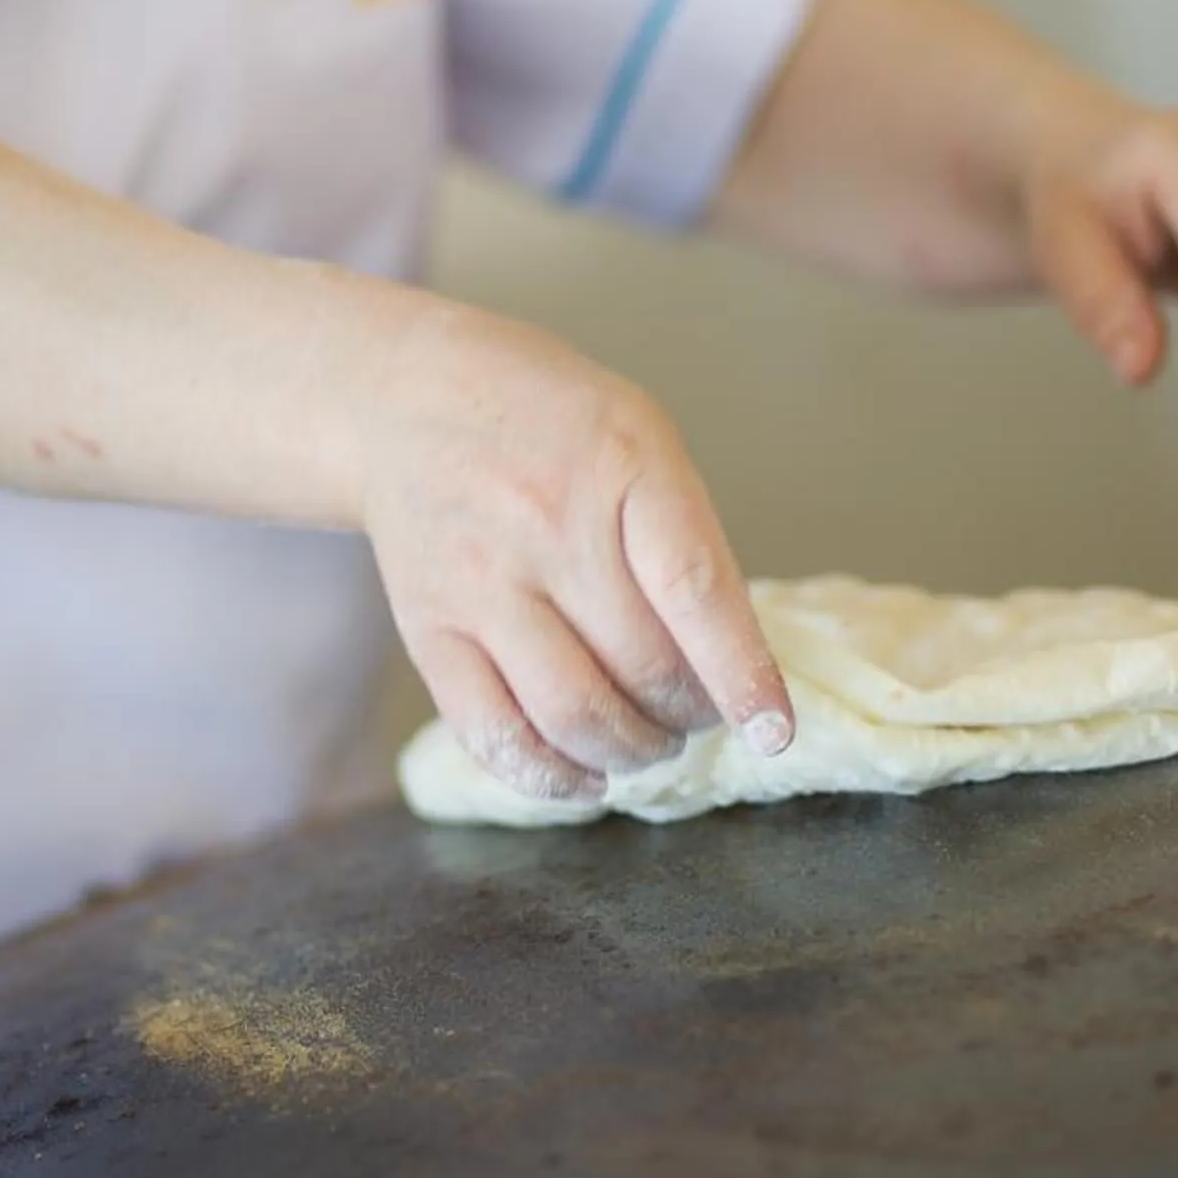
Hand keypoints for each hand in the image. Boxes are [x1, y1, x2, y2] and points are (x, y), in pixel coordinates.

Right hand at [358, 304, 792, 802]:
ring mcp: (480, 583)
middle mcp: (547, 527)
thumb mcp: (639, 438)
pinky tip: (586, 776)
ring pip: (573, 715)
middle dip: (690, 715)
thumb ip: (683, 538)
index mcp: (622, 467)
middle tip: (698, 713)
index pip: (694, 591)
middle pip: (642, 668)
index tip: (772, 731)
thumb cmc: (549, 423)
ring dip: (631, 752)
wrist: (406, 399)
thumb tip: (728, 666)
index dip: (740, 674)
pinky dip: (551, 777)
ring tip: (650, 742)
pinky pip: (493, 734)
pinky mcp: (429, 630)